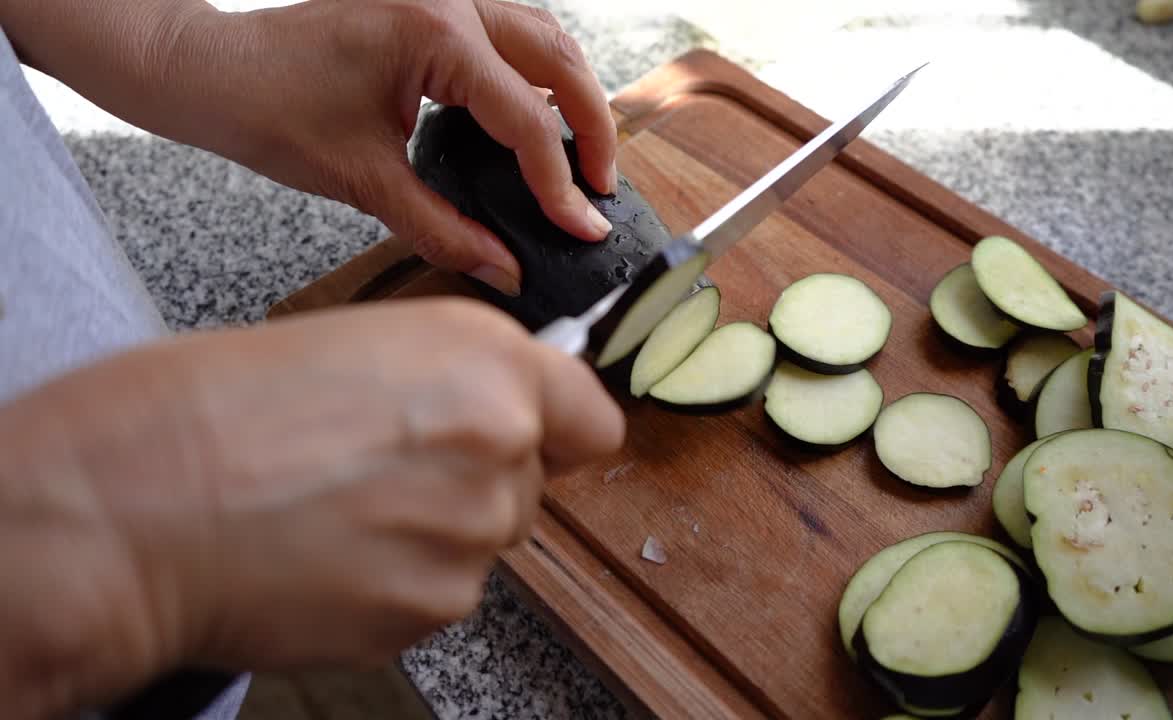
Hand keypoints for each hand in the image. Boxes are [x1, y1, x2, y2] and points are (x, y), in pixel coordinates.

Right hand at [0, 299, 623, 714]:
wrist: (140, 500)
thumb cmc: (220, 408)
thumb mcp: (365, 344)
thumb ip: (458, 380)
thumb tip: (504, 418)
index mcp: (486, 361)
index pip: (591, 417)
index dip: (557, 430)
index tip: (533, 438)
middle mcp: (498, 446)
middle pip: (528, 484)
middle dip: (474, 480)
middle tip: (382, 469)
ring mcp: (468, 538)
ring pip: (481, 543)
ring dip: (430, 535)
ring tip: (337, 510)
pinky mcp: (428, 611)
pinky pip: (436, 596)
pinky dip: (393, 583)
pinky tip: (326, 554)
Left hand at [200, 0, 617, 295]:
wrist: (212, 70)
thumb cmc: (268, 111)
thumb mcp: (364, 182)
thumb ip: (444, 229)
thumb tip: (505, 269)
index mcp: (434, 34)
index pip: (526, 117)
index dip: (560, 183)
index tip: (584, 228)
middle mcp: (449, 0)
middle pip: (560, 58)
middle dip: (592, 127)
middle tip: (602, 190)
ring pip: (544, 35)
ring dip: (572, 94)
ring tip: (582, 159)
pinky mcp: (432, 7)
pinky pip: (510, 34)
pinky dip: (538, 77)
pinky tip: (539, 122)